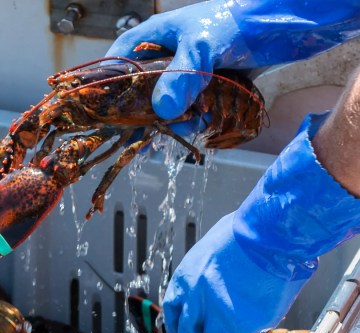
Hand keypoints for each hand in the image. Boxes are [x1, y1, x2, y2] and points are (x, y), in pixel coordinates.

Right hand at [106, 0, 251, 120]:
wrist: (273, 28)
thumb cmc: (231, 23)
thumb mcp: (200, 48)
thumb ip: (181, 77)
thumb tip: (162, 111)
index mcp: (152, 39)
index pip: (119, 63)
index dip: (113, 87)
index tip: (112, 113)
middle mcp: (164, 59)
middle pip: (143, 93)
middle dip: (151, 114)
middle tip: (153, 130)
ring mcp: (184, 77)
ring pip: (169, 108)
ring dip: (179, 121)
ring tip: (194, 122)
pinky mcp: (203, 90)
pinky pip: (191, 112)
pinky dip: (197, 120)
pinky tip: (207, 121)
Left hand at [163, 212, 310, 332]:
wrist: (268, 231)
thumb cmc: (245, 230)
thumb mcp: (214, 243)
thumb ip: (210, 265)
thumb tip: (217, 273)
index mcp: (187, 277)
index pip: (172, 311)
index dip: (176, 330)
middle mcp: (198, 299)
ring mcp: (220, 313)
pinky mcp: (246, 324)